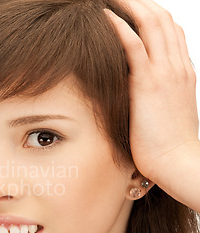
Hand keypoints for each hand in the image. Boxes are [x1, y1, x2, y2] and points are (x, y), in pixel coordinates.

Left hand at [105, 0, 197, 182]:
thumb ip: (155, 95)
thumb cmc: (168, 145)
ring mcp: (165, 73)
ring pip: (152, 25)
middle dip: (141, 3)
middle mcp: (176, 66)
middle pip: (163, 20)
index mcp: (181, 72)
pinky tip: (106, 17)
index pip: (171, 32)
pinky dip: (120, 27)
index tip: (134, 7)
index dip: (153, 15)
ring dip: (131, 5)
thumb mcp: (165, 112)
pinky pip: (135, 45)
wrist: (178, 162)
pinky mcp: (149, 84)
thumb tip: (136, 92)